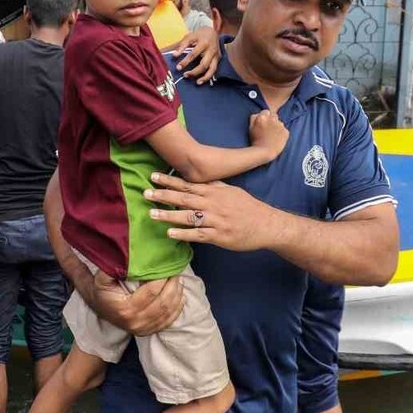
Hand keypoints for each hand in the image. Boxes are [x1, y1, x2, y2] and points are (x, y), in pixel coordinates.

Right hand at [84, 269, 184, 335]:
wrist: (95, 308)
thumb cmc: (99, 290)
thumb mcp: (100, 278)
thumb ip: (110, 267)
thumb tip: (123, 255)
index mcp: (125, 308)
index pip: (151, 292)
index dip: (162, 278)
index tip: (166, 266)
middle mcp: (135, 322)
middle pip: (163, 302)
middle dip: (172, 285)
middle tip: (176, 270)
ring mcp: (142, 329)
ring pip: (168, 311)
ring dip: (177, 294)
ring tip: (178, 279)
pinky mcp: (147, 331)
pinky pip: (168, 321)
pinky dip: (177, 307)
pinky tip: (180, 295)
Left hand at [145, 172, 280, 250]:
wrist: (266, 224)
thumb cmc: (248, 207)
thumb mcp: (231, 191)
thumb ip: (214, 185)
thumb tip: (200, 178)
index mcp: (214, 192)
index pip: (187, 185)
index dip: (169, 181)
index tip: (154, 176)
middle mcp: (212, 204)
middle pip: (184, 198)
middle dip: (163, 195)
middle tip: (146, 192)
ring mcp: (215, 220)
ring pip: (188, 216)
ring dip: (169, 214)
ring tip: (151, 213)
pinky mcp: (218, 236)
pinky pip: (198, 234)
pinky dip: (183, 234)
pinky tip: (170, 234)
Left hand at [172, 26, 220, 83]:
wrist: (213, 31)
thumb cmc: (199, 34)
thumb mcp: (190, 36)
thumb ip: (182, 45)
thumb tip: (174, 55)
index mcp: (204, 43)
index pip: (193, 54)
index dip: (185, 62)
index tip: (178, 67)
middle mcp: (212, 50)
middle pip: (204, 64)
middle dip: (194, 72)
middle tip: (185, 75)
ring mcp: (216, 56)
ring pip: (212, 69)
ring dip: (205, 77)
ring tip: (197, 82)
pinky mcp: (218, 59)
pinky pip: (214, 70)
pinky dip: (209, 76)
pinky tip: (202, 80)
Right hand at [248, 110, 288, 159]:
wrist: (264, 153)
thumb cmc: (255, 141)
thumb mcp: (250, 127)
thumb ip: (254, 117)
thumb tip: (259, 113)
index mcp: (262, 117)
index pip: (266, 112)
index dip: (264, 118)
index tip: (264, 124)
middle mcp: (272, 119)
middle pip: (274, 115)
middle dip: (271, 120)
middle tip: (268, 130)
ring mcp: (280, 125)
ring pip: (279, 123)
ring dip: (277, 127)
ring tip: (272, 136)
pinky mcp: (286, 132)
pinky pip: (284, 130)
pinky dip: (281, 133)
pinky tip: (277, 139)